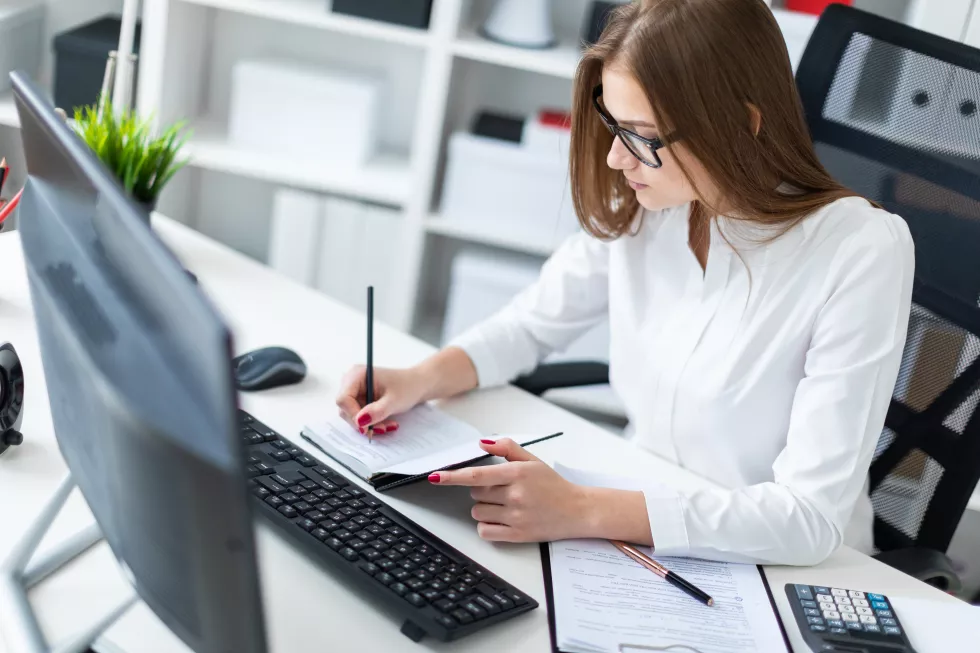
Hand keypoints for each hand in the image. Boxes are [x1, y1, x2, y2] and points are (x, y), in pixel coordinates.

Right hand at [335, 365, 426, 434]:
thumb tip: (360, 421)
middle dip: (363, 423)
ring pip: (352, 416)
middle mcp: (352, 382)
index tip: (367, 427)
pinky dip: (372, 423)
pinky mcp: (361, 400)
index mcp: (357, 375)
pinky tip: (386, 423)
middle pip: (345, 409)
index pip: (343, 399)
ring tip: (388, 426)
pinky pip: (360, 417)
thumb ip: (377, 411)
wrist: (418, 385)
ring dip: (369, 425)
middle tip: (383, 428)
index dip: (353, 415)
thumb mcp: (394, 400)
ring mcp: (356, 391)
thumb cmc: (408, 386)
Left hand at [428, 439, 593, 542]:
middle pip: (476, 493)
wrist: (577, 510)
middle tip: (503, 490)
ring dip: (485, 508)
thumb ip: (507, 448)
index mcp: (518, 474)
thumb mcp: (532, 461)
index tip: (435, 476)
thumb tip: (483, 443)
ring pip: (478, 512)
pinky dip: (488, 525)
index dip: (453, 476)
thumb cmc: (553, 485)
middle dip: (483, 491)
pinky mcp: (517, 535)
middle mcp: (516, 495)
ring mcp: (516, 517)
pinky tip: (502, 519)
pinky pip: (485, 531)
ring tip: (506, 505)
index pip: (477, 476)